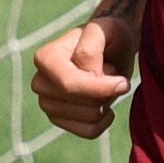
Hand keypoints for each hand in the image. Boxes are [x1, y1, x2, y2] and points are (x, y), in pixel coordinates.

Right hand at [31, 9, 137, 137]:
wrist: (111, 48)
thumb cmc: (109, 36)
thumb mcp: (104, 30)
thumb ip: (90, 50)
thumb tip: (88, 79)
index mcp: (45, 58)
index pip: (69, 84)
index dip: (100, 87)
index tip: (123, 82)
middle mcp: (40, 82)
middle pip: (80, 103)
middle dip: (103, 93)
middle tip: (110, 75)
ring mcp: (47, 103)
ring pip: (87, 118)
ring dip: (106, 103)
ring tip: (105, 85)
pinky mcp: (60, 119)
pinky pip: (88, 132)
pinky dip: (104, 121)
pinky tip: (107, 105)